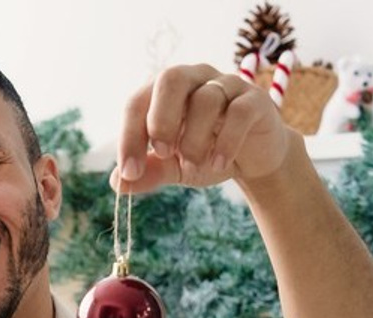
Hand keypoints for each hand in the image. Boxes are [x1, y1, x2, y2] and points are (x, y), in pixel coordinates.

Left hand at [114, 62, 291, 195]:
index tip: (130, 172)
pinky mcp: (254, 101)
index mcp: (166, 93)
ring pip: (206, 99)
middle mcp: (195, 80)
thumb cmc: (205, 155)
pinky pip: (239, 113)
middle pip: (171, 79)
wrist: (251, 161)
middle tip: (164, 153)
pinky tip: (219, 163)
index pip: (138, 101)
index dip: (129, 136)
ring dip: (195, 138)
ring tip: (195, 164)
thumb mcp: (173, 168)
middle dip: (161, 119)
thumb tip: (118, 183)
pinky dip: (226, 142)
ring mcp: (227, 86)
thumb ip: (149, 172)